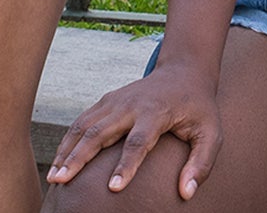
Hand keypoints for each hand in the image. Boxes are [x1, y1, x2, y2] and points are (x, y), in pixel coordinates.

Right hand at [45, 63, 222, 199]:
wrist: (185, 72)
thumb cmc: (198, 108)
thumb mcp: (212, 132)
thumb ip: (202, 163)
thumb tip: (187, 193)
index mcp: (157, 112)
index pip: (139, 141)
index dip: (126, 165)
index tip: (113, 188)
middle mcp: (132, 105)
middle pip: (101, 132)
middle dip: (80, 157)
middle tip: (62, 181)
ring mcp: (117, 100)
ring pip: (85, 125)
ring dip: (67, 150)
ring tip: (54, 177)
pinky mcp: (108, 101)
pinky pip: (82, 120)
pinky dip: (68, 140)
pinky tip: (58, 161)